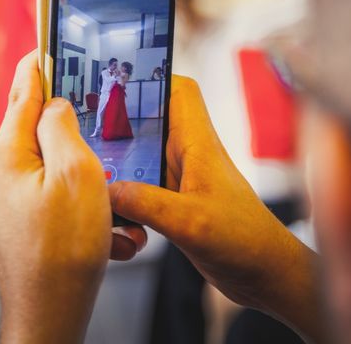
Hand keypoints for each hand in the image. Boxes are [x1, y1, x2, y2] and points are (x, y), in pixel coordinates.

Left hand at [0, 51, 141, 342]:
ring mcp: (3, 199)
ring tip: (115, 212)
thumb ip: (62, 127)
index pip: (23, 93)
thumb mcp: (77, 174)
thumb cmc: (66, 249)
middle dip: (78, 138)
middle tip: (104, 140)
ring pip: (51, 167)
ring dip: (87, 181)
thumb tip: (54, 105)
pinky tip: (105, 231)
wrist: (49, 314)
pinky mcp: (15, 218)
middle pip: (39, 131)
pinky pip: (51, 194)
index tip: (47, 45)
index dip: (39, 66)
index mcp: (6, 156)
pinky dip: (80, 203)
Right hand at [109, 76, 321, 341]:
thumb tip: (106, 190)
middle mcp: (188, 155)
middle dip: (119, 122)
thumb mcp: (191, 221)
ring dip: (119, 163)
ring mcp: (181, 179)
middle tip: (85, 126)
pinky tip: (111, 210)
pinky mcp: (175, 202)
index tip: (117, 81)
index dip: (152, 77)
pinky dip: (125, 195)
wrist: (265, 273)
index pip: (180, 91)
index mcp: (199, 144)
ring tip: (88, 167)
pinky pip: (142, 187)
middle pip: (151, 121)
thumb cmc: (244, 240)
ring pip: (142, 155)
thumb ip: (147, 203)